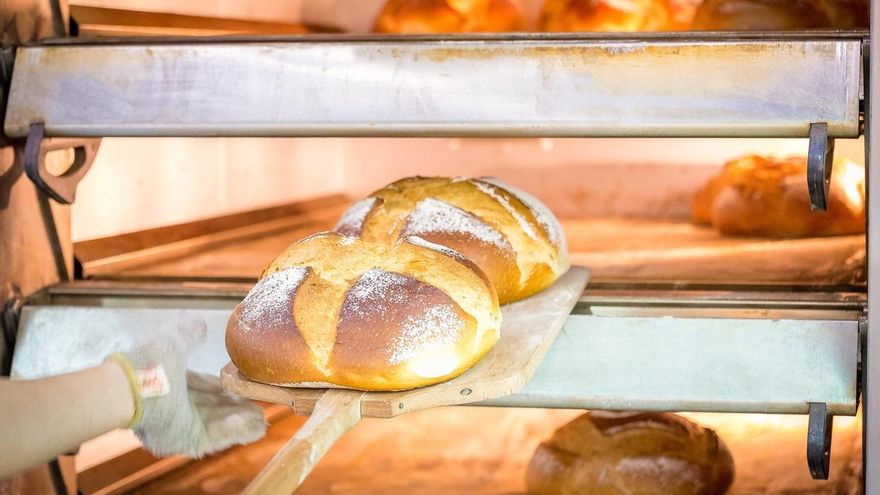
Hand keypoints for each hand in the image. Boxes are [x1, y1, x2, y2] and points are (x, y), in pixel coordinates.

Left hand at [111, 317, 265, 457]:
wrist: (132, 390)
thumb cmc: (146, 364)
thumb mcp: (172, 342)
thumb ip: (188, 334)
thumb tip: (201, 323)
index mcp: (171, 384)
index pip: (204, 387)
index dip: (224, 387)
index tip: (243, 386)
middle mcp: (175, 408)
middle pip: (213, 408)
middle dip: (237, 408)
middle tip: (260, 407)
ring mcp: (180, 426)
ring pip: (219, 425)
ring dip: (242, 422)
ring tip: (264, 421)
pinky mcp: (186, 440)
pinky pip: (217, 437)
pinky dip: (236, 431)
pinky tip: (256, 426)